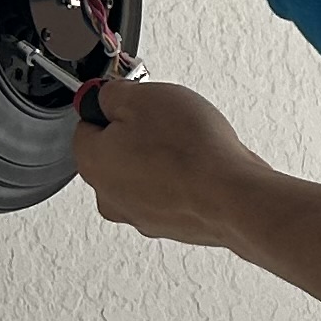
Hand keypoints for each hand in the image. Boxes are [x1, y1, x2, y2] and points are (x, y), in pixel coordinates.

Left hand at [68, 77, 263, 247]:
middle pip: (114, 153)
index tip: (136, 102)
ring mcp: (139, 215)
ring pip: (142, 175)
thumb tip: (106, 97)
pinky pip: (168, 193)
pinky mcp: (169, 227)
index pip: (87, 125)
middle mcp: (107, 196)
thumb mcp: (143, 96)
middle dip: (138, 135)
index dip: (114, 108)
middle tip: (167, 122)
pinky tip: (200, 168)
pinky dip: (180, 181)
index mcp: (92, 162)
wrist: (233, 197)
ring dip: (160, 159)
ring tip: (189, 146)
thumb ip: (112, 93)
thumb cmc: (190, 151)